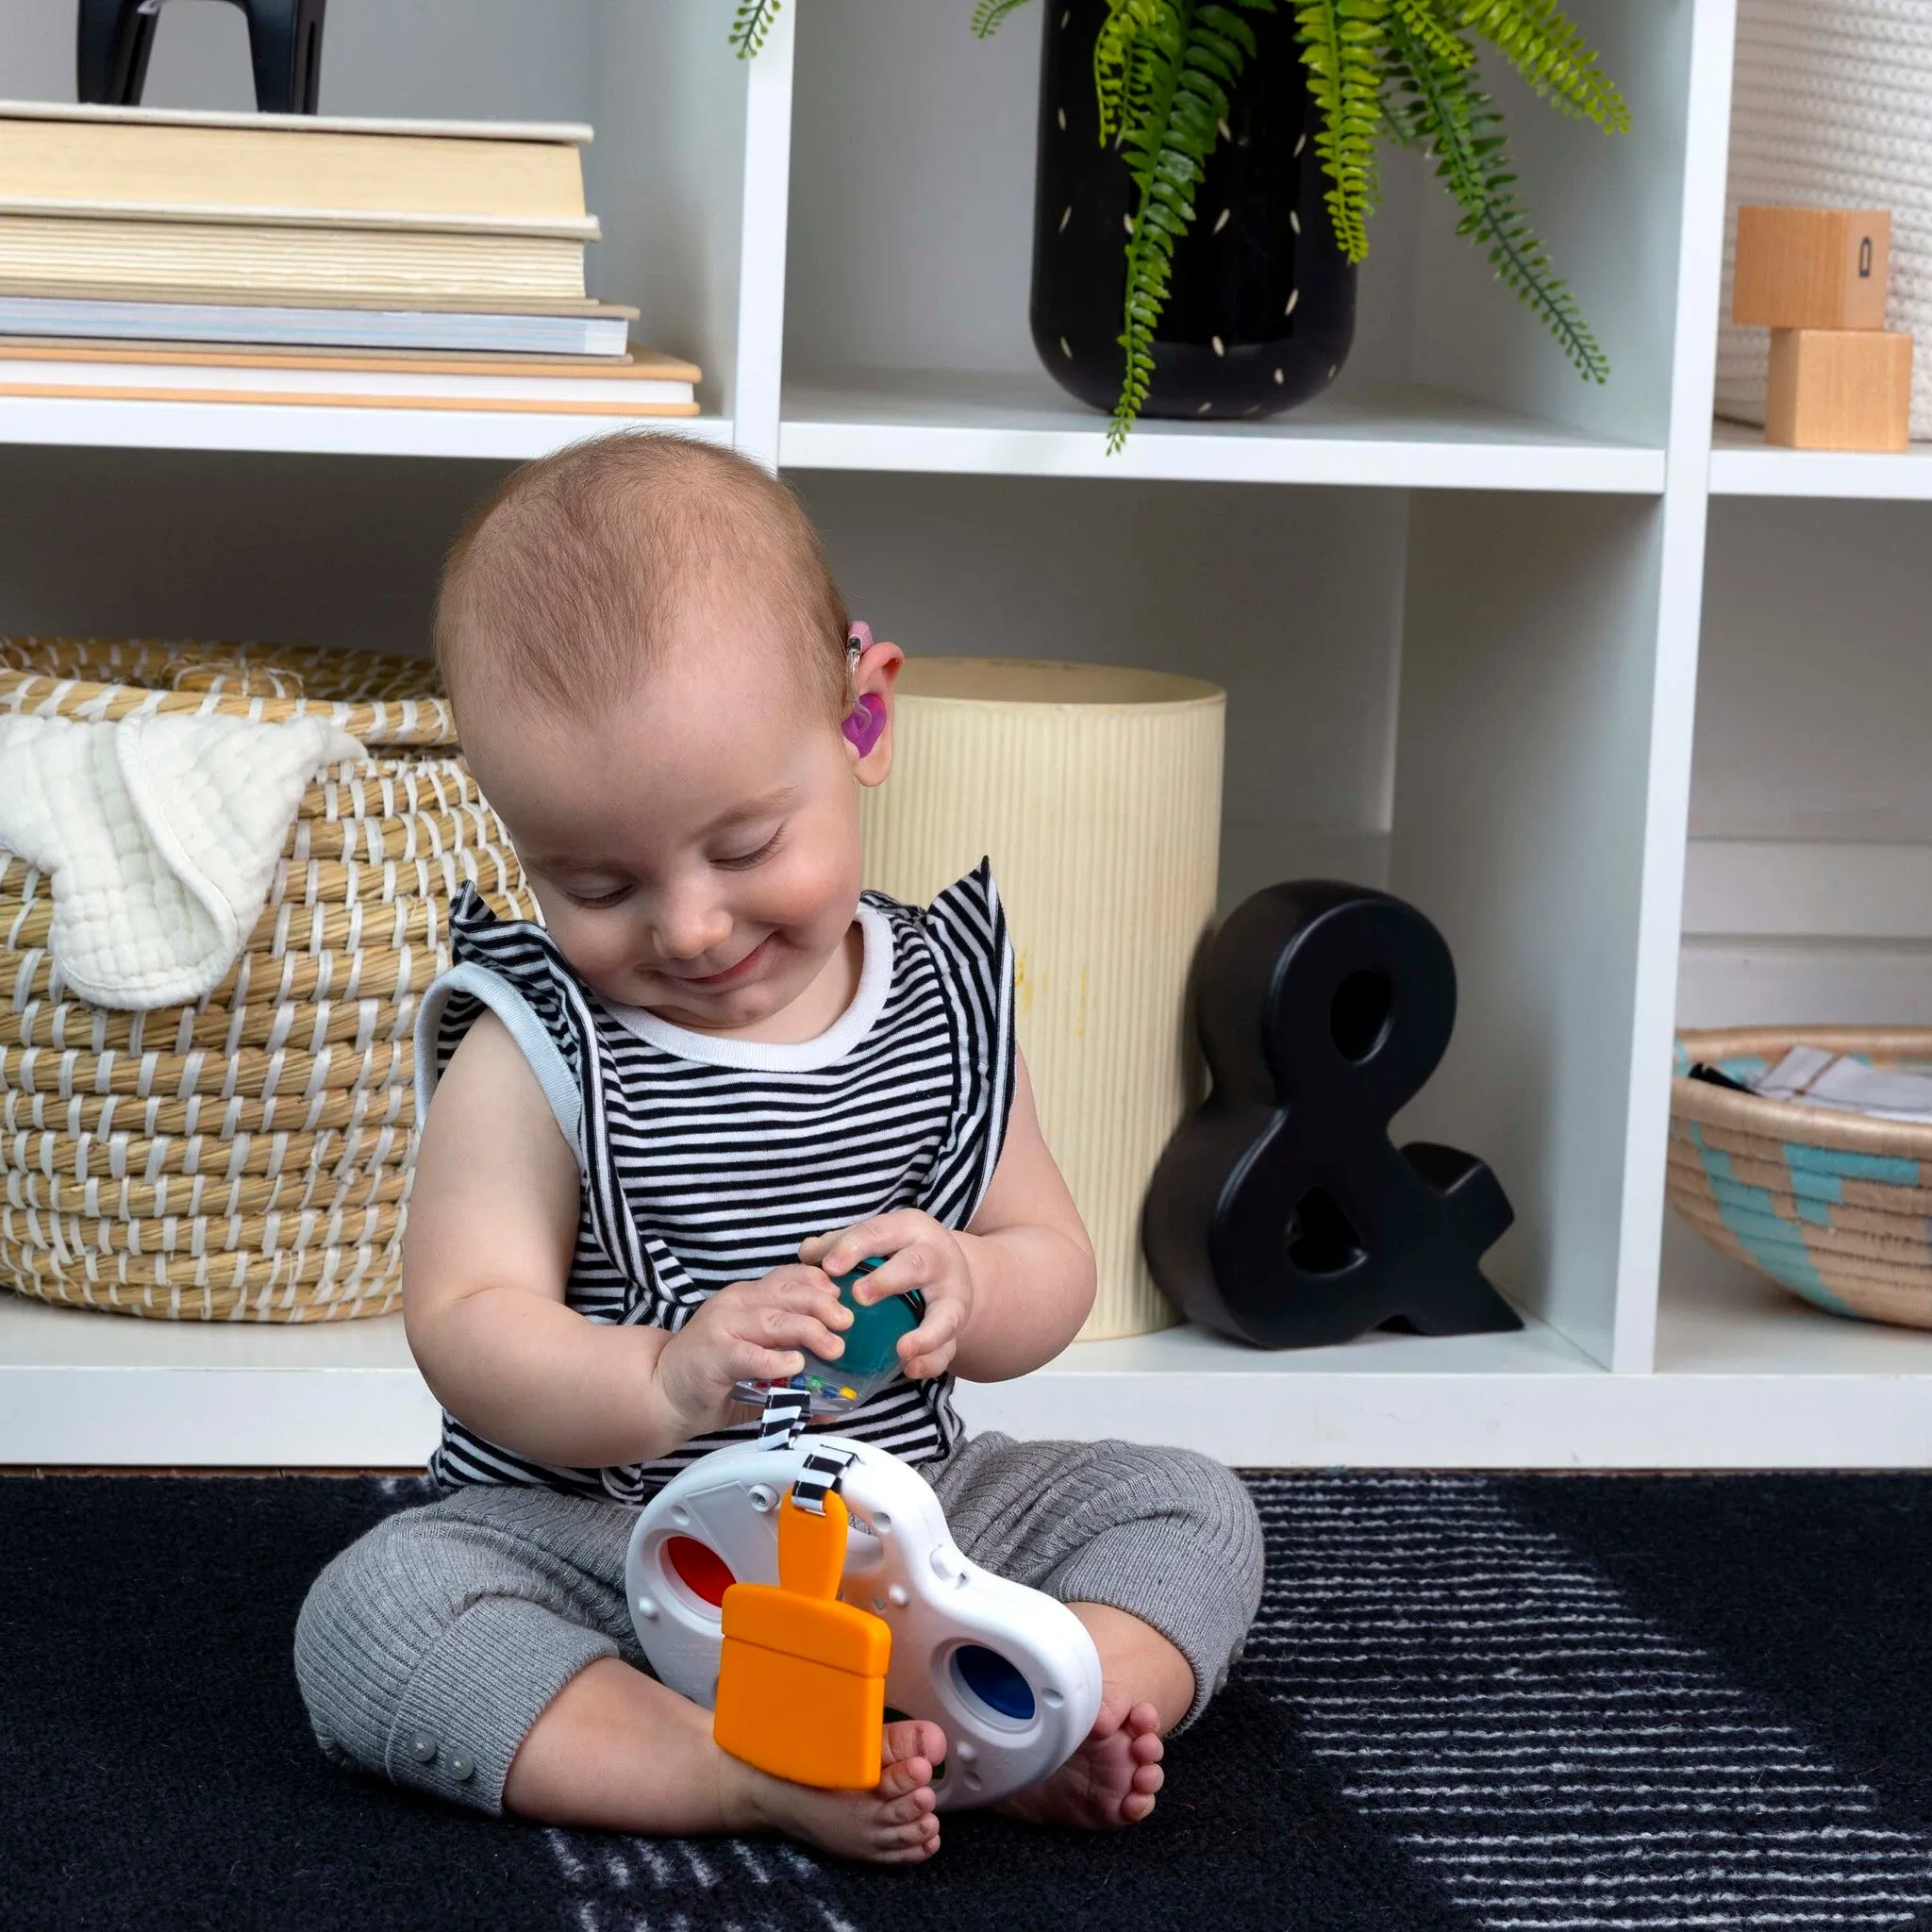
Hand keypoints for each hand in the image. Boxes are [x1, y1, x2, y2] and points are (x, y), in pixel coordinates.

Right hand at [655, 1265, 850, 1435]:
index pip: (788, 1277)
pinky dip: (776, 1360)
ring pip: (774, 1320)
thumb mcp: (755, 1365)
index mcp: (747, 1296)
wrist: (661, 1392)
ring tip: (834, 1347)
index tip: (842, 1296)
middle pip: (788, 1294)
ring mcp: (723, 1326)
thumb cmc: (710, 1377)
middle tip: (847, 1322)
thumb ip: (790, 1374)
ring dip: (809, 1331)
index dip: (818, 1283)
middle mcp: (736, 1303)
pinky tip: (795, 1366)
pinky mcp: (715, 1355)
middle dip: (823, 1305)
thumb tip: (834, 1402)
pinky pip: (751, 1354)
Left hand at [801, 1211, 975, 1380]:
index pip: (880, 1233)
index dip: (854, 1248)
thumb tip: (808, 1252)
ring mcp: (952, 1294)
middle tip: (859, 1296)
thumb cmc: (899, 1251)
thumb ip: (840, 1244)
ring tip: (901, 1349)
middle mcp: (936, 1258)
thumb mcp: (876, 1238)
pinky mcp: (956, 1326)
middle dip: (889, 1281)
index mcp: (909, 1230)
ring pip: (946, 1313)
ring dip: (925, 1334)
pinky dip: (930, 1360)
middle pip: (916, 1266)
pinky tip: (909, 1369)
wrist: (950, 1268)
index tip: (829, 1267)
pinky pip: (948, 1347)